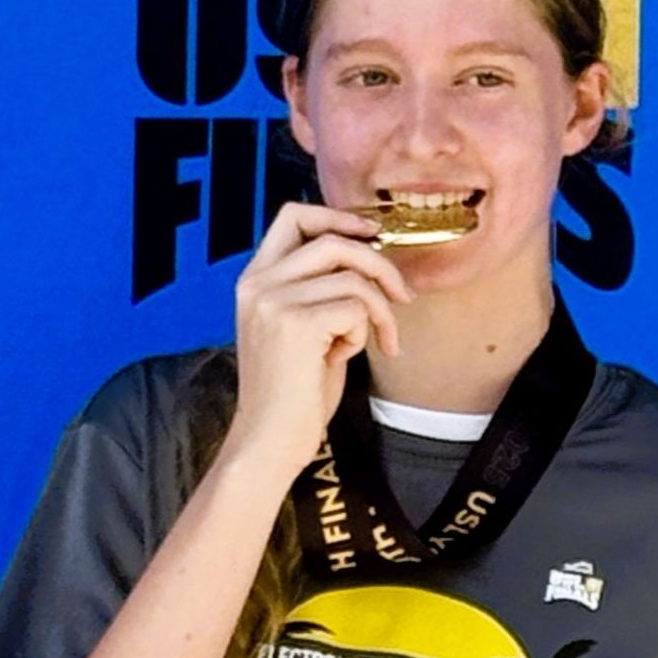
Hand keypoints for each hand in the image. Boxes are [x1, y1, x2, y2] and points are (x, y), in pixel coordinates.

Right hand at [221, 201, 416, 477]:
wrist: (269, 440)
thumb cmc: (293, 391)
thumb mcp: (301, 328)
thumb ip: (318, 288)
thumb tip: (369, 255)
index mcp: (254, 279)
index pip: (292, 216)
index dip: (338, 216)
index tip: (372, 234)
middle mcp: (257, 283)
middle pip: (334, 242)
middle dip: (380, 266)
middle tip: (403, 297)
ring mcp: (273, 301)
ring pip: (352, 278)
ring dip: (379, 311)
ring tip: (378, 342)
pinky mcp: (295, 324)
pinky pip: (356, 308)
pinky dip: (365, 333)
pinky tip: (346, 358)